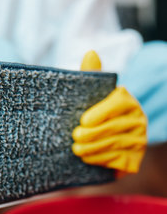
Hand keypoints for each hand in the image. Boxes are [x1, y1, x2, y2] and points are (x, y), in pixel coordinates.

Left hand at [72, 51, 146, 172]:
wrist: (103, 145)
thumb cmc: (94, 116)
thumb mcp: (92, 95)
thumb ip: (91, 76)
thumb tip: (90, 53)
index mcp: (127, 101)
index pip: (118, 103)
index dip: (101, 112)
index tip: (83, 121)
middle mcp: (138, 119)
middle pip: (114, 127)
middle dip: (92, 134)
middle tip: (75, 138)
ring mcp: (138, 141)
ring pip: (114, 144)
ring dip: (93, 148)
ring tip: (76, 149)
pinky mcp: (134, 159)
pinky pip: (117, 160)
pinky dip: (100, 160)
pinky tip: (87, 159)